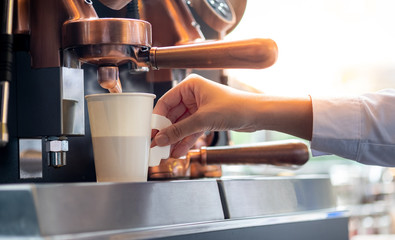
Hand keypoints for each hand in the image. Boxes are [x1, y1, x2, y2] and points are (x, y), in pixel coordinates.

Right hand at [152, 74, 312, 157]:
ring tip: (166, 153)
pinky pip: (191, 130)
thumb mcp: (203, 119)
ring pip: (182, 125)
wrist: (257, 114)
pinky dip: (185, 140)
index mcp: (190, 86)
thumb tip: (161, 138)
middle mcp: (193, 95)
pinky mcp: (206, 119)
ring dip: (175, 139)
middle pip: (172, 115)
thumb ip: (180, 130)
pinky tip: (178, 151)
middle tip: (157, 146)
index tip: (151, 133)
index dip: (157, 119)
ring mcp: (199, 107)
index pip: (166, 102)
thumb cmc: (235, 107)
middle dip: (166, 132)